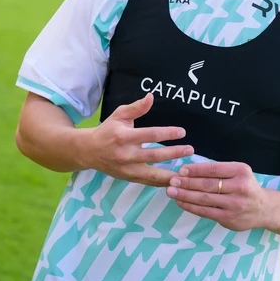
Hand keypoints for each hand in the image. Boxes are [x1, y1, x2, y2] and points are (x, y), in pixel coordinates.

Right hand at [79, 92, 193, 185]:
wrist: (88, 151)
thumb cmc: (107, 130)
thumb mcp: (119, 115)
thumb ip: (136, 107)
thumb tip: (151, 96)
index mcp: (124, 137)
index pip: (150, 134)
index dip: (168, 133)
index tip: (182, 132)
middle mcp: (125, 154)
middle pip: (154, 155)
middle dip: (174, 153)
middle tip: (190, 149)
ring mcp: (126, 169)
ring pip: (152, 174)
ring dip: (170, 174)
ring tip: (186, 172)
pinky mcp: (128, 178)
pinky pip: (148, 183)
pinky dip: (161, 183)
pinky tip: (176, 182)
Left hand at [166, 160, 271, 230]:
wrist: (263, 209)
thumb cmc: (246, 187)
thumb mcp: (239, 173)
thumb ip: (219, 171)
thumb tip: (189, 170)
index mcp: (241, 171)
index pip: (214, 169)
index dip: (195, 170)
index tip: (181, 170)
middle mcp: (240, 187)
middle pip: (207, 184)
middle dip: (186, 182)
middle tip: (171, 181)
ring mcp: (235, 204)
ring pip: (204, 199)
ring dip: (185, 195)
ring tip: (171, 191)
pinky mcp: (229, 218)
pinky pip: (205, 212)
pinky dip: (191, 207)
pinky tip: (181, 202)